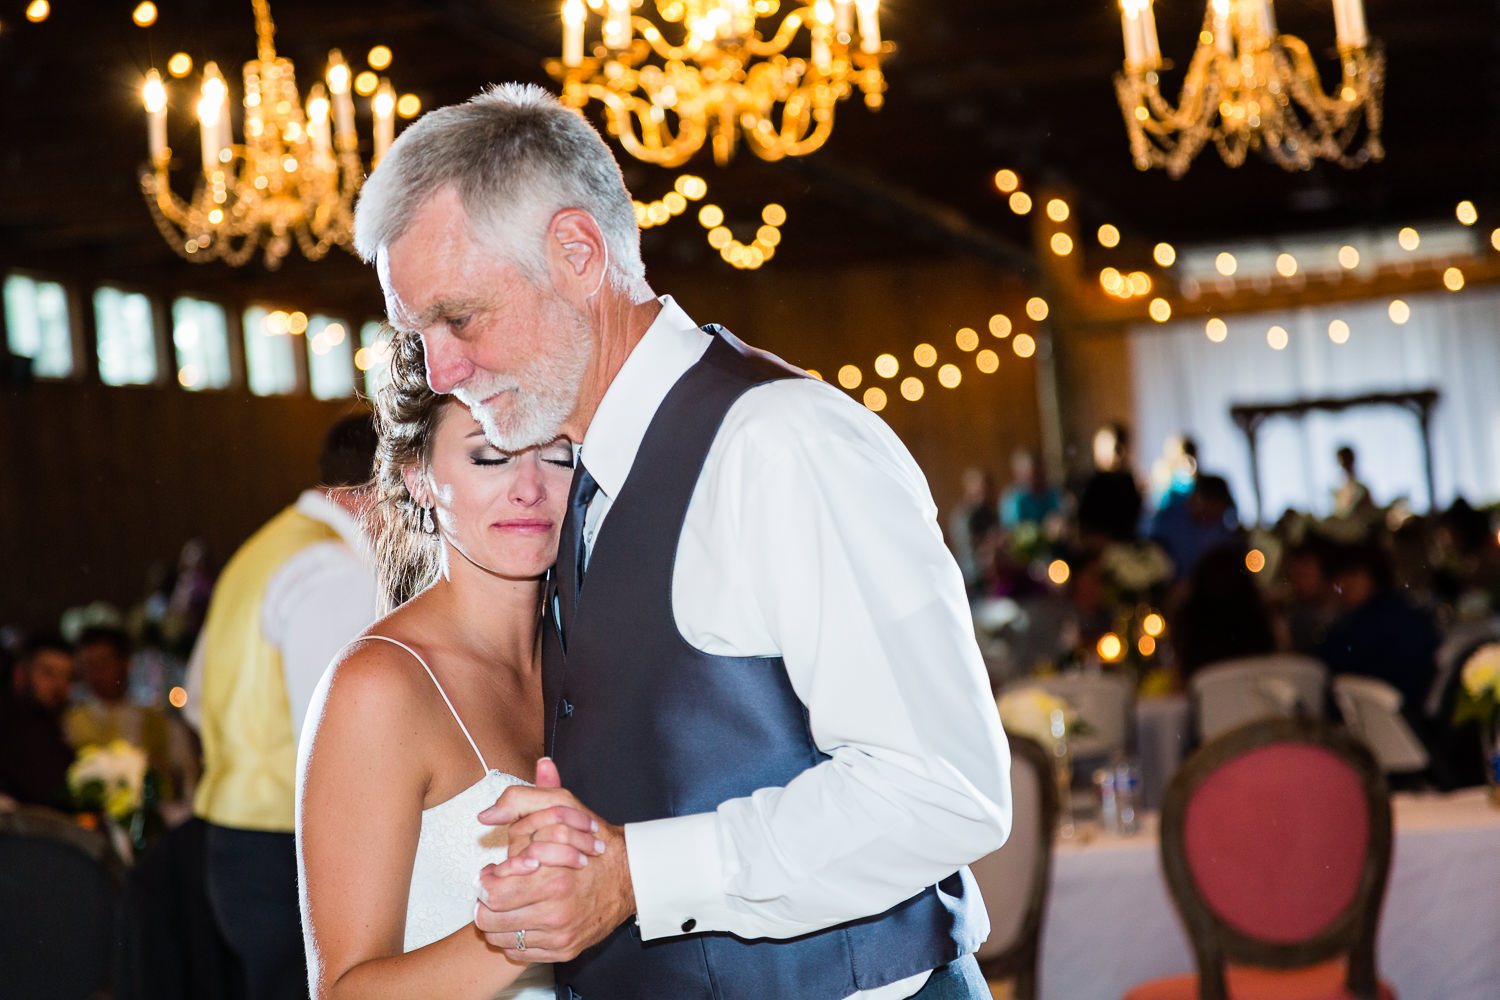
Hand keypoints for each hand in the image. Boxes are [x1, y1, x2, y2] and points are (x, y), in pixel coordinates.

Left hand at [474, 759, 635, 961]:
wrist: (631, 877)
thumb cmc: (592, 840)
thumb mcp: (561, 806)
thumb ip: (520, 802)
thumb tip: (485, 814)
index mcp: (554, 879)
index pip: (493, 893)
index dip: (485, 881)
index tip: (492, 872)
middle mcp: (557, 913)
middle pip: (490, 920)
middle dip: (485, 903)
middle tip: (495, 889)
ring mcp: (561, 935)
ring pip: (501, 939)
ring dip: (497, 921)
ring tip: (508, 903)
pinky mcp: (565, 950)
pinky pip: (520, 953)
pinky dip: (515, 937)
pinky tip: (523, 918)